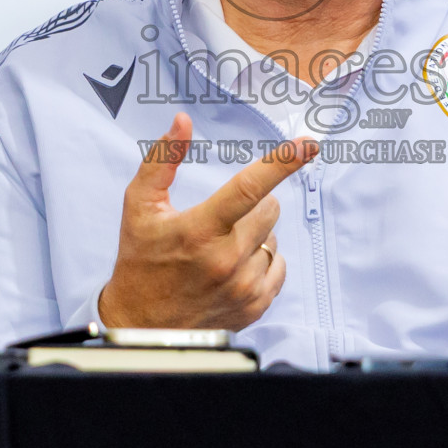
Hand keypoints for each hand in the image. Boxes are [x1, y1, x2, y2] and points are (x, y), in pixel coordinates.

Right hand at [97, 112, 316, 329]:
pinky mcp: (255, 306)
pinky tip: (234, 268)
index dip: (282, 162)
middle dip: (253, 206)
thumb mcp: (140, 206)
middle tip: (223, 220)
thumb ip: (162, 160)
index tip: (308, 145)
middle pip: (270, 210)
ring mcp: (244, 286)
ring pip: (274, 239)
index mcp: (200, 230)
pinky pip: (279, 267)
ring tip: (220, 250)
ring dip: (255, 236)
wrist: (142, 325)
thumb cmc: (140, 260)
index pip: (249, 188)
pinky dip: (262, 261)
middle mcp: (227, 259)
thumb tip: (183, 121)